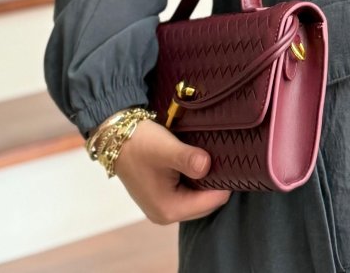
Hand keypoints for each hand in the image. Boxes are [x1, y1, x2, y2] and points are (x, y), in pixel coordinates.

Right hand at [112, 119, 233, 224]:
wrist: (115, 137)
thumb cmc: (140, 142)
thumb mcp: (165, 148)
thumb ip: (187, 159)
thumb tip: (207, 166)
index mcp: (169, 209)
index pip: (212, 202)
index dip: (225, 182)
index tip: (233, 161)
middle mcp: (165, 214)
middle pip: (206, 203)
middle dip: (216, 182)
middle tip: (225, 157)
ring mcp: (162, 206)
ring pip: (198, 197)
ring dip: (206, 181)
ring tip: (213, 158)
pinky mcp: (161, 196)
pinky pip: (188, 192)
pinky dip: (196, 180)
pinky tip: (199, 162)